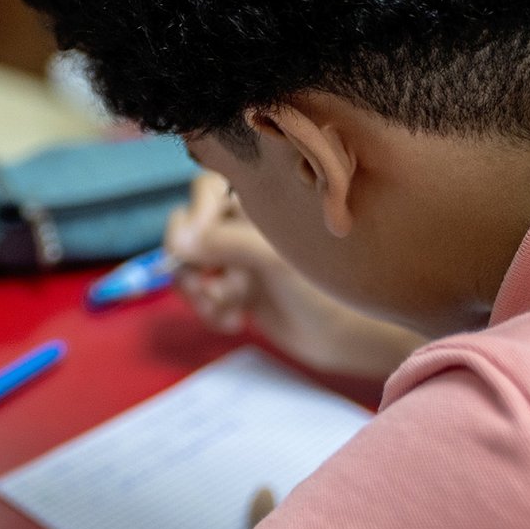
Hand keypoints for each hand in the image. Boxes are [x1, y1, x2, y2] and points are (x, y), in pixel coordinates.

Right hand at [163, 172, 424, 379]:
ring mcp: (242, 258)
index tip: (195, 248)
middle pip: (191, 228)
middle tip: (203, 286)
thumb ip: (224, 242)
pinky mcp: (240, 291)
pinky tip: (233, 322)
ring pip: (193, 264)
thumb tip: (178, 241)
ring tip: (220, 310)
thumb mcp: (274, 257)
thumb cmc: (325, 287)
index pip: (206, 190)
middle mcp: (247, 225)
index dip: (195, 216)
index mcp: (261, 202)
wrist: (350, 337)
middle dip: (189, 259)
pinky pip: (204, 293)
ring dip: (197, 289)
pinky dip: (210, 308)